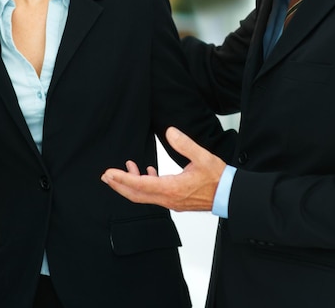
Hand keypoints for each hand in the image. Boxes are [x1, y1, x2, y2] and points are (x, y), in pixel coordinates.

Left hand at [101, 127, 225, 210]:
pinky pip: (154, 195)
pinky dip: (145, 185)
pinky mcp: (175, 201)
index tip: (109, 173)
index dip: (122, 179)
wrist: (229, 195)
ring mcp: (171, 202)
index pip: (140, 186)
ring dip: (130, 185)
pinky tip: (146, 173)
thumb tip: (170, 131)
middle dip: (119, 186)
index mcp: (172, 188)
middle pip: (136, 195)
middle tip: (105, 177)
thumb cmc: (218, 178)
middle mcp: (168, 199)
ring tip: (119, 174)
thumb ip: (184, 143)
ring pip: (144, 196)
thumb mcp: (202, 156)